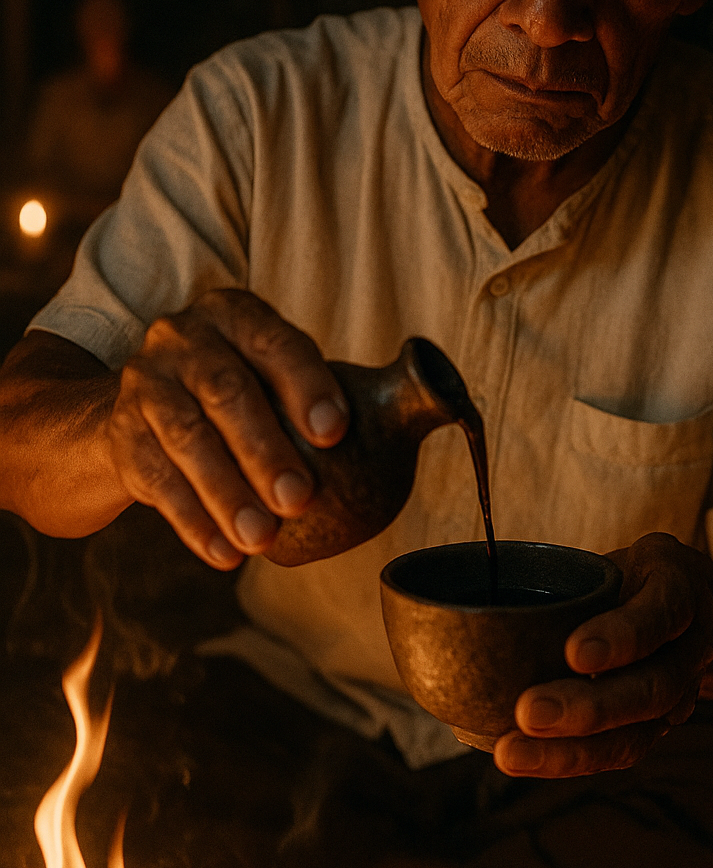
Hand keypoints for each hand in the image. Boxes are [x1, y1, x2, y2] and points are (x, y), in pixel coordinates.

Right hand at [106, 288, 347, 569]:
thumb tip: (438, 398)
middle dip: (265, 449)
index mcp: (233, 314)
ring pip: (186, 438)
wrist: (128, 415)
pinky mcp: (120, 435)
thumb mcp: (269, 371)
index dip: (306, 385)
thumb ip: (331, 387)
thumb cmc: (232, 393)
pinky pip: (155, 481)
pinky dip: (192, 521)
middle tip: (301, 498)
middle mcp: (182, 337)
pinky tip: (224, 553)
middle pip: (226, 392)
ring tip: (263, 538)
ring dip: (227, 493)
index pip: (275, 342)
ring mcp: (144, 384)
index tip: (335, 433)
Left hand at [494, 532, 712, 777]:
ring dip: (571, 750)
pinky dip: (566, 760)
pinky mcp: (653, 728)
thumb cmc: (632, 578)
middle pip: (652, 688)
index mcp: (682, 591)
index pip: (661, 614)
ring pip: (634, 736)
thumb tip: (478, 609)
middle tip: (529, 711)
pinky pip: (616, 753)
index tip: (575, 652)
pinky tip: (521, 757)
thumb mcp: (619, 556)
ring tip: (511, 752)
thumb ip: (573, 579)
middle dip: (590, 707)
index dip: (622, 636)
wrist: (692, 611)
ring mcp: (679, 697)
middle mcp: (690, 650)